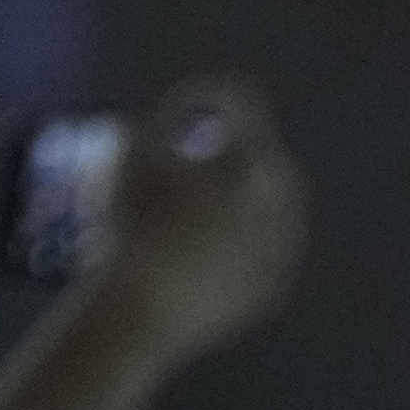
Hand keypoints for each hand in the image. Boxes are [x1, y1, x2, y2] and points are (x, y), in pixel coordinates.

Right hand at [91, 76, 308, 359]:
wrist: (145, 308)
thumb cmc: (132, 221)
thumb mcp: (123, 155)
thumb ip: (145, 130)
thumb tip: (149, 137)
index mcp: (254, 156)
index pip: (236, 104)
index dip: (197, 101)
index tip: (168, 118)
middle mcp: (284, 199)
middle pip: (256, 155)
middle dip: (221, 151)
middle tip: (183, 160)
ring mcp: (285, 247)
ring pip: (262, 207)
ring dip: (230, 197)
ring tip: (187, 206)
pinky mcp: (275, 285)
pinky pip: (257, 251)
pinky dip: (233, 242)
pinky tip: (196, 247)